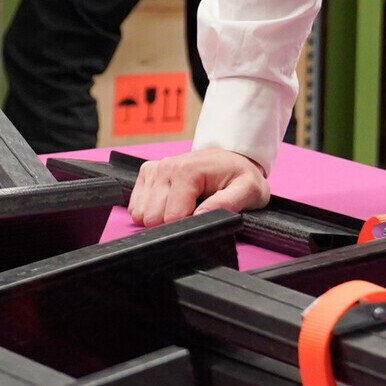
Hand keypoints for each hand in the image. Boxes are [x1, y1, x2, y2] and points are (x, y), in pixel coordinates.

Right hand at [127, 146, 270, 226]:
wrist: (232, 158)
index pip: (173, 217)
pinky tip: (170, 204)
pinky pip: (136, 206)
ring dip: (161, 218)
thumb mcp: (249, 190)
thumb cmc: (240, 176)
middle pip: (153, 218)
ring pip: (140, 214)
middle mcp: (165, 167)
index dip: (188, 227)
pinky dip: (151, 211)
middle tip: (195, 213)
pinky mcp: (147, 173)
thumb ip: (228, 203)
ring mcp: (154, 169)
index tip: (204, 219)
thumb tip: (201, 215)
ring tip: (184, 208)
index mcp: (186, 171)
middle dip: (173, 224)